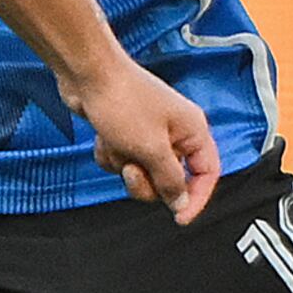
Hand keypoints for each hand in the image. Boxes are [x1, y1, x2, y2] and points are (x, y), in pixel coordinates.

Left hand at [64, 54, 219, 224]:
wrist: (85, 74)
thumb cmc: (122, 100)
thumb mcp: (151, 148)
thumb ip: (170, 180)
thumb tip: (182, 203)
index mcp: (193, 131)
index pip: (207, 174)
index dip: (196, 198)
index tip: (180, 218)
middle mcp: (175, 133)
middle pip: (170, 179)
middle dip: (145, 179)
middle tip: (131, 166)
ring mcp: (148, 133)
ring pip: (141, 172)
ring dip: (123, 164)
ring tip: (115, 143)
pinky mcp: (124, 132)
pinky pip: (121, 160)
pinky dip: (109, 154)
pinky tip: (102, 138)